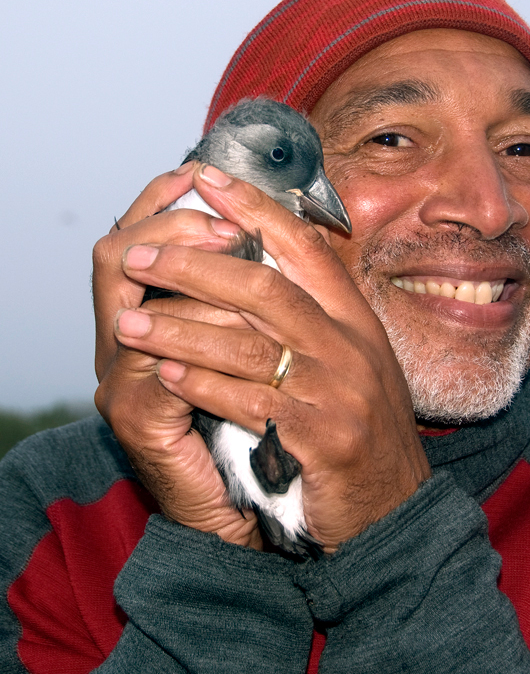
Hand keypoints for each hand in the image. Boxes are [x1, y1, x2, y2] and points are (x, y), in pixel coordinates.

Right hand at [93, 163, 262, 547]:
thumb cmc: (264, 413)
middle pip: (116, 257)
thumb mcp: (257, 340)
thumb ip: (248, 292)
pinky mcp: (137, 422)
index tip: (204, 174)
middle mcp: (123, 342)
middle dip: (173, 229)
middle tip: (226, 224)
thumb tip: (269, 227)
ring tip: (239, 264)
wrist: (265, 499)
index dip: (161, 201)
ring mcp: (122, 382)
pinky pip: (162, 368)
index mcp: (151, 315)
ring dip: (195, 281)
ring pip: (138, 306)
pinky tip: (241, 329)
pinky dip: (202, 341)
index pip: (134, 238)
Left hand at [104, 165, 430, 552]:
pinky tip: (164, 374)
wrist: (397, 508)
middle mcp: (349, 346)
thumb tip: (261, 267)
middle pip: (263, 287)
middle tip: (140, 255)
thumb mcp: (353, 361)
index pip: (304, 247)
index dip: (255, 207)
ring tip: (128, 322)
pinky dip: (202, 385)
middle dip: (194, 265)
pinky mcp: (321, 438)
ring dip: (179, 329)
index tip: (208, 178)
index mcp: (356, 319)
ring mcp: (337, 391)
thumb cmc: (365, 430)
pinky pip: (248, 402)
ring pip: (246, 344)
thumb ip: (315, 317)